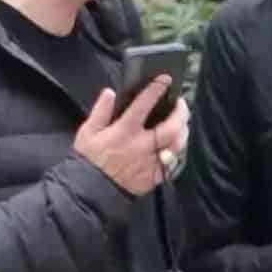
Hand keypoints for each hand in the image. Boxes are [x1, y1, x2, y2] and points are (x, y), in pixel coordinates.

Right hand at [74, 80, 188, 195]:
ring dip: (183, 131)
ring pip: (176, 145)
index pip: (144, 105)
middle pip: (171, 128)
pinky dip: (177, 151)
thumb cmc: (90, 160)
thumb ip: (100, 111)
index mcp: (124, 132)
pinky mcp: (154, 177)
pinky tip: (176, 144)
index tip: (165, 79)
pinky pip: (173, 163)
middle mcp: (141, 146)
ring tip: (182, 122)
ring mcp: (150, 163)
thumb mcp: (88, 132)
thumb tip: (110, 93)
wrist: (92, 191)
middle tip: (181, 104)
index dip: (156, 90)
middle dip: (181, 113)